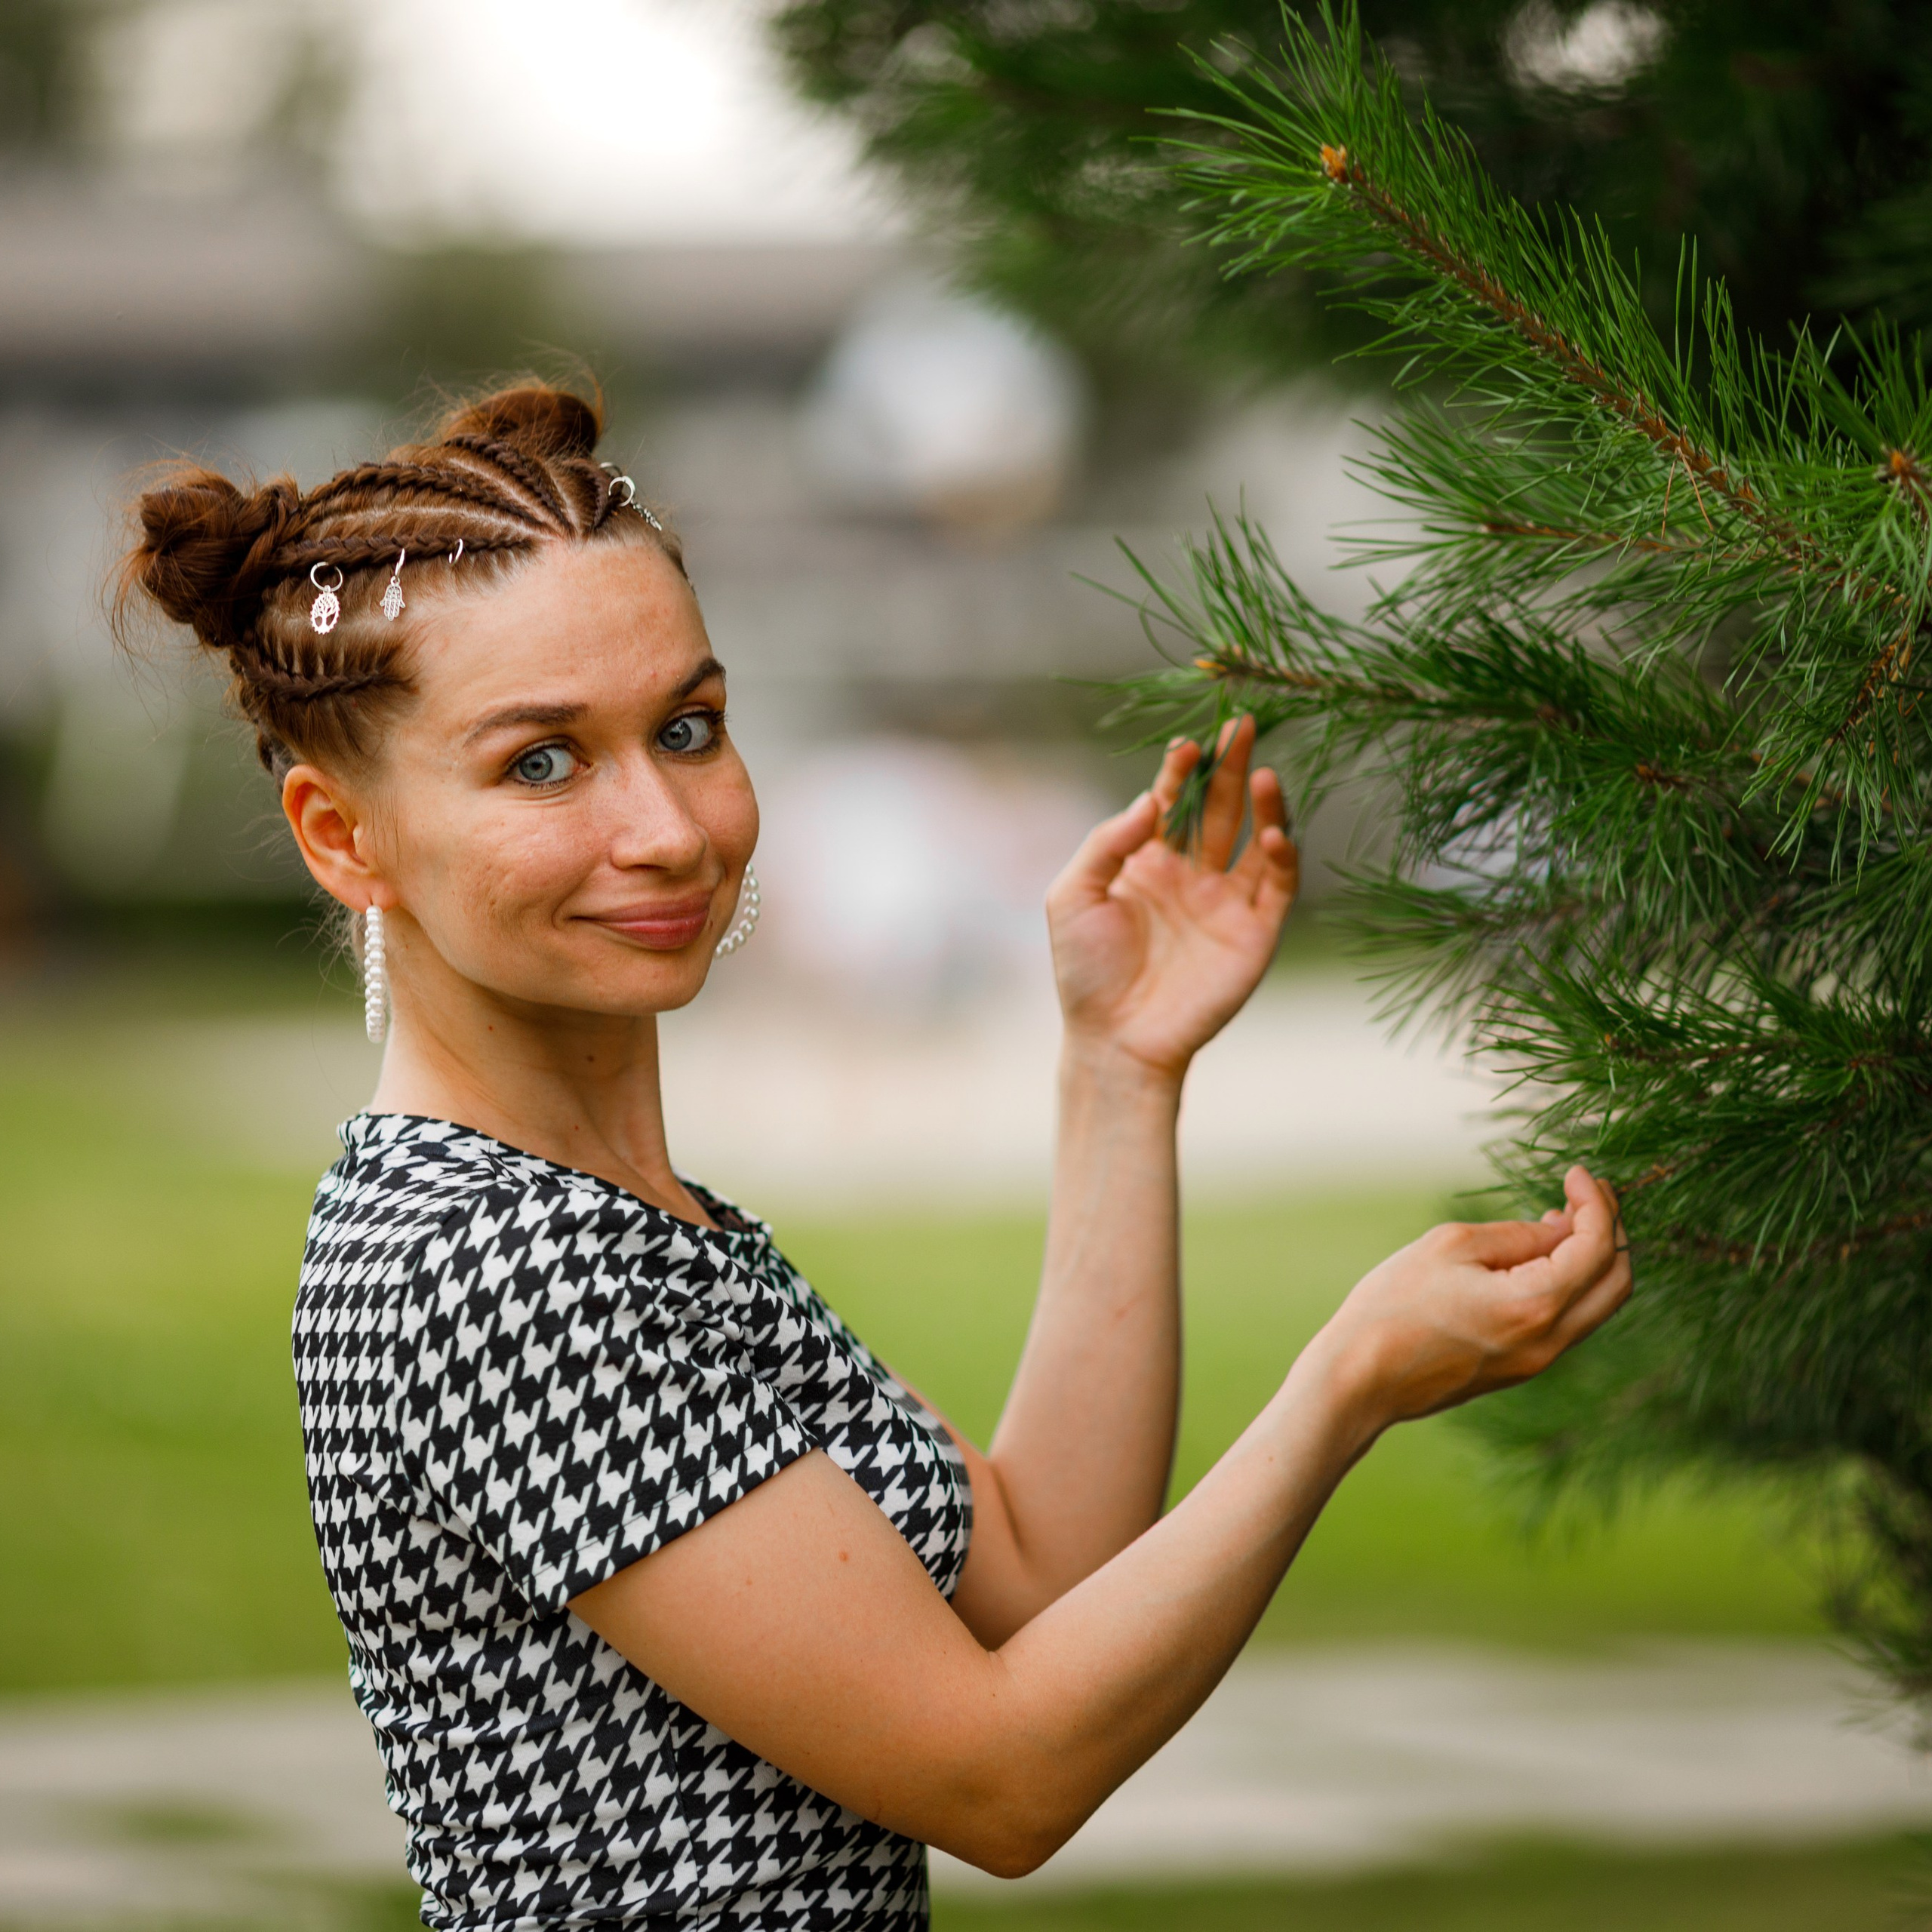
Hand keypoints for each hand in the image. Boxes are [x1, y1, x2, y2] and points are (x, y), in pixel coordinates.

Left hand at [1047, 717, 1297, 1081]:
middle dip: (1232, 766)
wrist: (1115, 1037)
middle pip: (1221, 808)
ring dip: (1266, 805)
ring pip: (1257, 839)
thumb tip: (1148, 801)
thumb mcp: (1073, 896)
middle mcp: (1192, 874)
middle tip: (1243, 725)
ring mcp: (1226, 901)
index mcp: (1148, 861)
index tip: (1187, 744)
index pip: (1173, 802)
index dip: (1182, 771)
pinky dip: (1282, 857)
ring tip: (1265, 772)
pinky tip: (1273, 833)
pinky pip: (1277, 885)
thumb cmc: (1084, 970)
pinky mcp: (1254, 931)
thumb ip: (1107, 843)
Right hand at [1317, 1166, 1631, 1430]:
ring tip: (1561, 1219)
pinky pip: (1569, 1321)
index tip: (1577, 1173)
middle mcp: (1549, 1341)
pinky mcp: (1521, 1368)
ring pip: (1597, 1305)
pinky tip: (1539, 1258)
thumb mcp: (1451, 1246)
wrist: (1361, 1378)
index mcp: (1534, 1306)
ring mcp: (1538, 1361)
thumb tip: (1561, 1228)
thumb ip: (1517, 1235)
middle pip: (1616, 1283)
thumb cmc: (1394, 1306)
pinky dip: (1572, 1284)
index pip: (1597, 1247)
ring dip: (1593, 1259)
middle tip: (1586, 1193)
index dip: (1596, 1203)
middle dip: (1610, 1230)